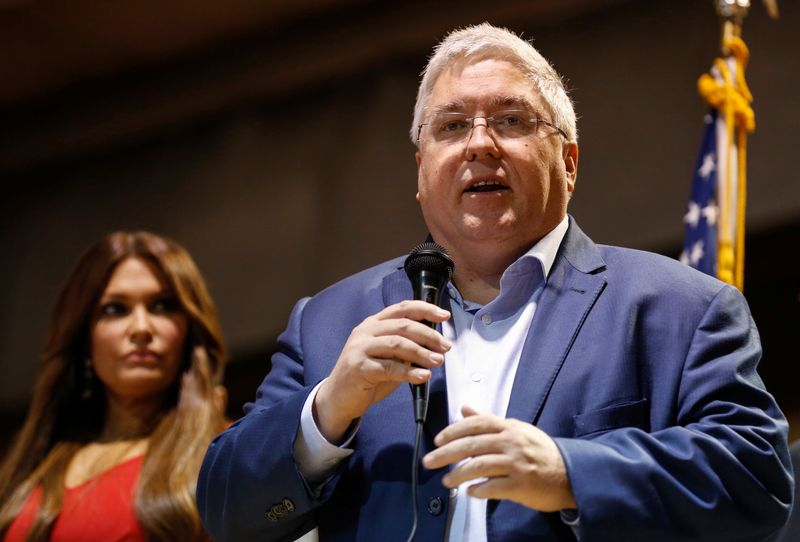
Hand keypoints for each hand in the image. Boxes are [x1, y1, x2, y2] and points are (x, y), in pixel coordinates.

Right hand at [314, 300, 450, 442]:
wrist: (338, 398)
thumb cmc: (367, 375)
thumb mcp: (387, 356)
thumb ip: (405, 347)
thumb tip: (435, 344)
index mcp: (373, 323)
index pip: (402, 309)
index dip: (425, 309)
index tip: (444, 316)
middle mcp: (365, 332)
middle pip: (403, 326)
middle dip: (428, 335)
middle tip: (445, 347)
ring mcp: (360, 348)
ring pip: (397, 344)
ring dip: (421, 353)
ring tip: (437, 361)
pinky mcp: (358, 368)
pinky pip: (389, 368)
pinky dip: (409, 372)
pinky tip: (423, 376)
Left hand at [423, 405, 575, 511]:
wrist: (569, 474)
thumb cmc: (538, 451)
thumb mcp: (516, 429)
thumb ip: (488, 421)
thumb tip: (464, 408)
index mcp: (508, 427)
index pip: (475, 424)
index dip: (453, 431)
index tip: (438, 440)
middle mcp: (511, 442)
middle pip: (471, 445)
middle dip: (446, 454)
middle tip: (429, 462)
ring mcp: (516, 463)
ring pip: (479, 466)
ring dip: (458, 475)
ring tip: (447, 482)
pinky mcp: (521, 484)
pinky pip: (493, 487)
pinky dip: (478, 490)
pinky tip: (470, 492)